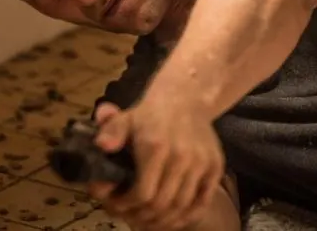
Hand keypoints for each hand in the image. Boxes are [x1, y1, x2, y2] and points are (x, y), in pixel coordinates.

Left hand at [87, 95, 224, 230]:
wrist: (184, 98)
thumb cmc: (149, 114)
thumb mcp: (124, 118)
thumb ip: (111, 132)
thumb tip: (102, 146)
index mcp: (155, 146)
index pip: (143, 193)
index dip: (126, 205)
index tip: (115, 205)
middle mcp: (181, 156)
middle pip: (161, 204)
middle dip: (141, 216)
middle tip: (128, 215)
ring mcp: (200, 163)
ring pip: (181, 207)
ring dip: (162, 220)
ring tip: (146, 220)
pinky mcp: (214, 167)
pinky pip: (202, 203)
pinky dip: (186, 217)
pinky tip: (171, 219)